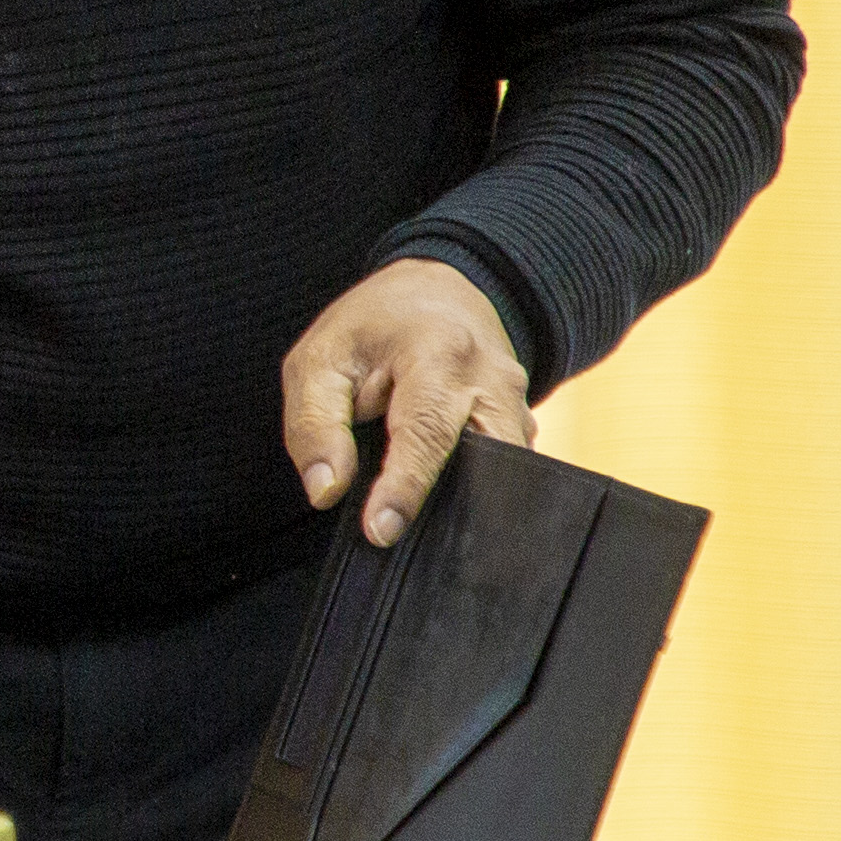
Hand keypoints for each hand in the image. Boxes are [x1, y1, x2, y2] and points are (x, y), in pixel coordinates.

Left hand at [279, 255, 528, 547]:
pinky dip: (483, 496)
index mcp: (438, 354)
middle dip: (456, 509)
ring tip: (430, 545)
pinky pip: (511, 469)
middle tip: (413, 549)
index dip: (404, 488)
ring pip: (509, 471)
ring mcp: (520, 403)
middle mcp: (493, 379)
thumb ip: (316, 425)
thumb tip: (326, 491)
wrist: (437, 291)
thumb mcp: (319, 361)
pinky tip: (449, 521)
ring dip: (474, 508)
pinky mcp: (524, 423)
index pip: (426, 432)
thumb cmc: (370, 329)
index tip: (382, 532)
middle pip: (487, 460)